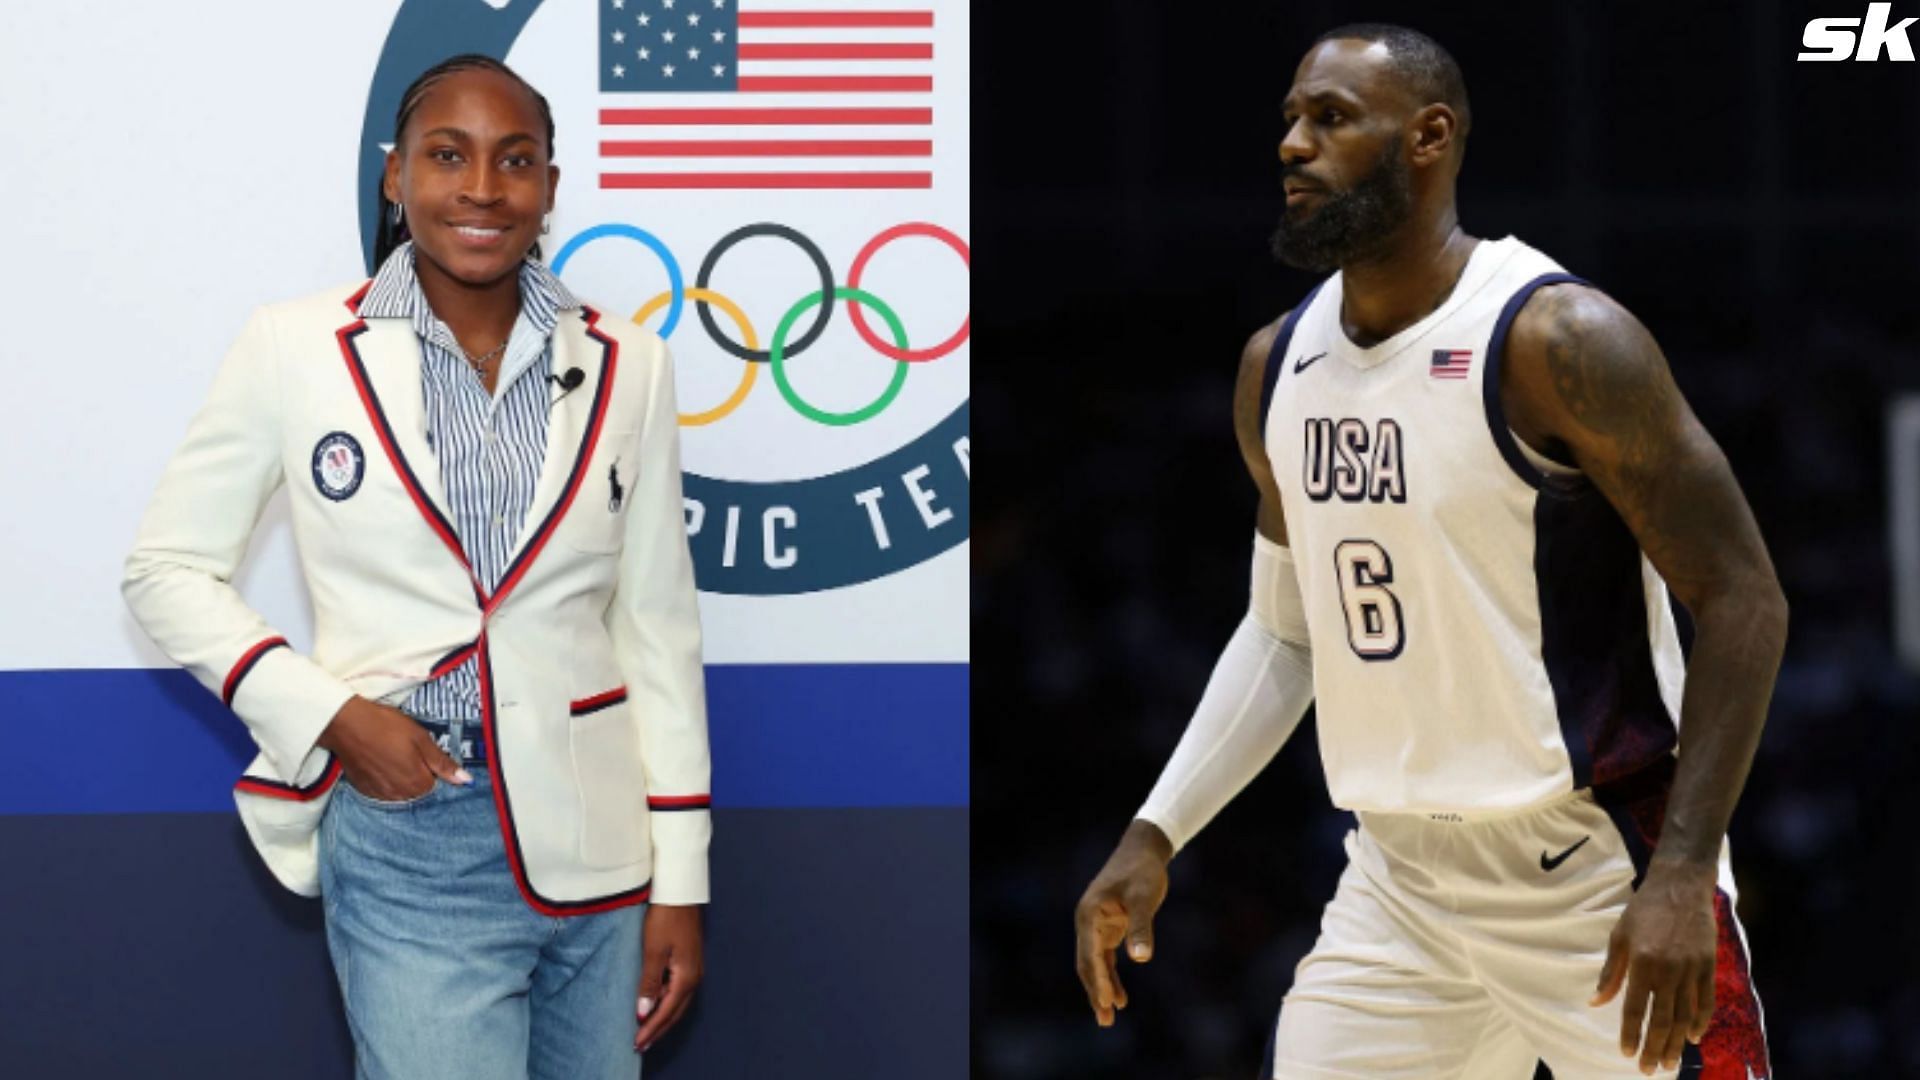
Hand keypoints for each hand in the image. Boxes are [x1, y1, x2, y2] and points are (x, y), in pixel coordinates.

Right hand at [316, 696, 468, 800]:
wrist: (346, 724)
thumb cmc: (386, 727)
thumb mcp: (421, 739)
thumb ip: (443, 763)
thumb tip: (466, 780)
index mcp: (418, 784)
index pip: (436, 785)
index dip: (432, 767)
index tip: (424, 754)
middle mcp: (399, 795)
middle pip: (419, 790)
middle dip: (418, 774)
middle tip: (407, 751)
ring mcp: (380, 794)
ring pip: (401, 791)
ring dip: (401, 777)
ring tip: (392, 755)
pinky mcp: (365, 790)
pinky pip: (383, 790)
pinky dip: (385, 779)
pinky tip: (380, 762)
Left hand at [635, 903, 702, 1052]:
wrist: (680, 893)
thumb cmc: (665, 918)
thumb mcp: (653, 951)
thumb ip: (649, 983)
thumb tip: (644, 1011)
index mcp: (687, 977)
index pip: (667, 1011)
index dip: (651, 1028)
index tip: (637, 1042)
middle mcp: (695, 977)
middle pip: (675, 1012)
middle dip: (658, 1029)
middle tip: (641, 1045)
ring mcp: (694, 969)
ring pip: (678, 1003)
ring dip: (662, 1018)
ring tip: (646, 1031)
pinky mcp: (690, 961)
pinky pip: (678, 991)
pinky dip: (666, 1003)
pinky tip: (655, 1005)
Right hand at [1073, 819, 1172, 1026]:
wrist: (1143, 850)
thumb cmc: (1143, 871)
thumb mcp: (1144, 898)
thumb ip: (1141, 927)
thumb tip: (1141, 958)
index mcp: (1089, 914)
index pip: (1090, 954)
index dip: (1097, 980)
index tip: (1106, 1001)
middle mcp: (1088, 922)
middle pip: (1087, 964)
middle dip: (1095, 992)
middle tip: (1105, 1020)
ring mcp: (1096, 926)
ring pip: (1094, 964)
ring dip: (1101, 988)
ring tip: (1108, 1017)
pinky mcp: (1109, 927)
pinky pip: (1105, 958)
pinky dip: (1111, 976)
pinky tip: (1120, 995)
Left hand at [1589, 857, 1718, 1074]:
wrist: (1680, 886)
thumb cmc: (1644, 910)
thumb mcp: (1619, 936)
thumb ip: (1610, 973)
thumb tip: (1595, 1002)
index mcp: (1641, 962)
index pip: (1633, 1008)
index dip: (1629, 1033)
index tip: (1625, 1053)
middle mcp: (1667, 970)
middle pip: (1660, 1019)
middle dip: (1654, 1048)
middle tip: (1648, 1070)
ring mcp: (1691, 969)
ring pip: (1684, 1016)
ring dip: (1676, 1043)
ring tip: (1670, 1063)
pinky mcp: (1708, 966)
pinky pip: (1706, 1002)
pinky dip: (1700, 1022)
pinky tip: (1693, 1038)